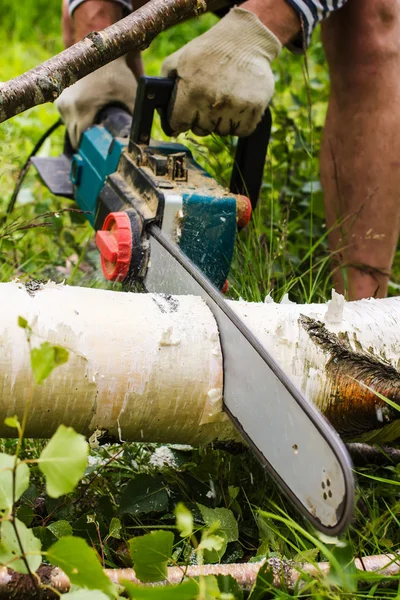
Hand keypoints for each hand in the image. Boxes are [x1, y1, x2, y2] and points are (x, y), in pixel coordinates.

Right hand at [56, 56, 136, 147]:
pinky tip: (89, 115)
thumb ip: (136, 119)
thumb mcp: (131, 97)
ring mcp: (61, 101)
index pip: (80, 141)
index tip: (100, 153)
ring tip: (96, 126)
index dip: (91, 149)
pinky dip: (76, 120)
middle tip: (102, 141)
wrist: (103, 52)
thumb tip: (140, 140)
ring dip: (81, 131)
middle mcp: (67, 106)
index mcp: (82, 109)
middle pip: (74, 137)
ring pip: (70, 128)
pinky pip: (67, 118)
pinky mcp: (59, 97)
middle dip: (87, 141)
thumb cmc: (119, 75)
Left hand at [161, 7, 280, 136]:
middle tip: (209, 98)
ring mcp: (236, 107)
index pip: (179, 124)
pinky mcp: (254, 109)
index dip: (181, 119)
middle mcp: (213, 102)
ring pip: (222, 132)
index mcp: (191, 91)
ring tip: (225, 98)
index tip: (186, 113)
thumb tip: (158, 110)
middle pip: (201, 130)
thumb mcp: (178, 60)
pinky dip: (239, 123)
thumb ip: (164, 85)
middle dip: (202, 119)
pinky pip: (242, 131)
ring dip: (222, 121)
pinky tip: (238, 104)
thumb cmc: (207, 51)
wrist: (245, 39)